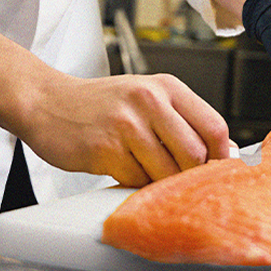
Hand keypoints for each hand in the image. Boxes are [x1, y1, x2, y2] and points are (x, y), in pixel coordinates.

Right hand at [0, 16, 233, 187]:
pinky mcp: (105, 148)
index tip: (216, 172)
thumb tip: (225, 153)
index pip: (214, 127)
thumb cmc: (98, 104)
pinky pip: (135, 180)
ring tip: (142, 170)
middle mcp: (149, 100)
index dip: (220, 157)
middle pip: (195, 156)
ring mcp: (126, 124)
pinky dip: (133, 183)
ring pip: (166, 173)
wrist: (45, 101)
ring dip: (159, 182)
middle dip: (190, 176)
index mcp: (165, 87)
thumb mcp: (145, 97)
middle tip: (177, 180)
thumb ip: (182, 120)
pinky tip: (119, 168)